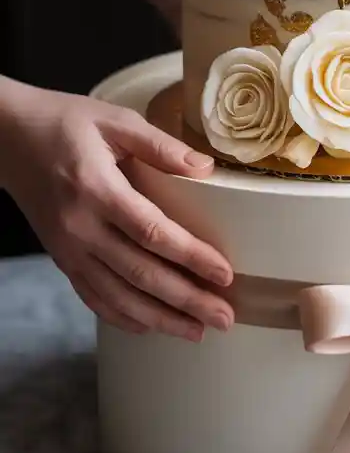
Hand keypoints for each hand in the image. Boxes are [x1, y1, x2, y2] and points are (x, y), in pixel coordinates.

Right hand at [0, 82, 234, 340]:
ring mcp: (68, 248)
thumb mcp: (114, 120)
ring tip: (197, 332)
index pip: (152, 232)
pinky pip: (92, 297)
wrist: (7, 138)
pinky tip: (151, 327)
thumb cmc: (64, 123)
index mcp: (97, 189)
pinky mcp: (61, 258)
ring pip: (117, 296)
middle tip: (224, 318)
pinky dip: (122, 317)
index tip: (224, 273)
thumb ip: (160, 144)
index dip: (190, 256)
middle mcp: (80, 227)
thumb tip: (206, 167)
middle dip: (186, 300)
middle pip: (140, 274)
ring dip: (159, 319)